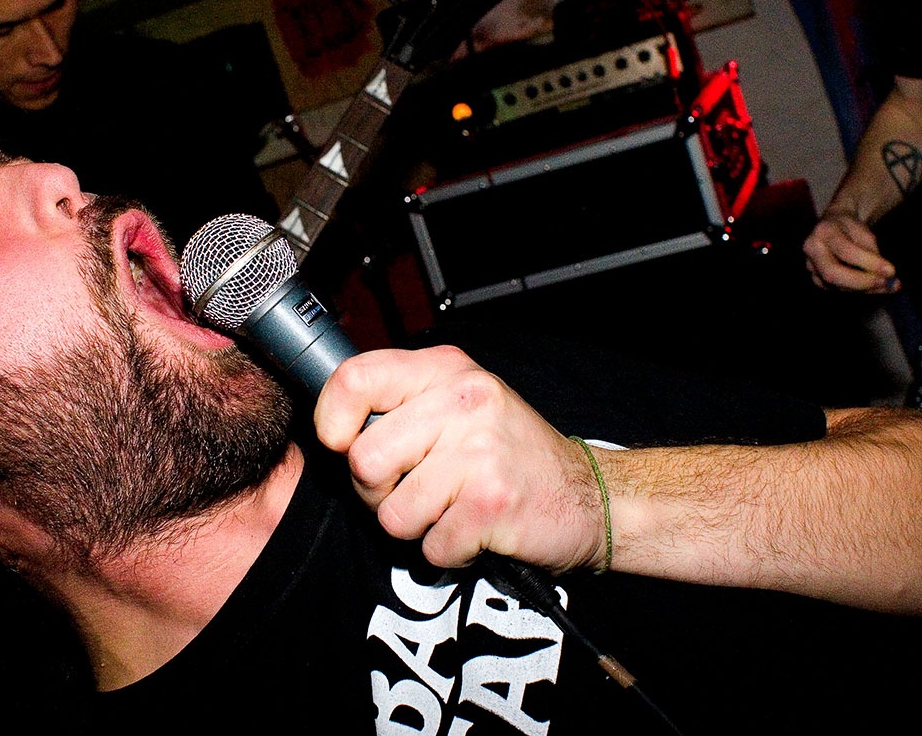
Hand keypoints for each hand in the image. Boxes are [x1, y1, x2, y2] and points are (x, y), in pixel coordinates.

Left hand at [313, 345, 607, 573]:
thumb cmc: (510, 452)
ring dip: (416, 525)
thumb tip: (331, 423)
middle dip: (378, 491)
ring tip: (450, 508)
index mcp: (447, 370)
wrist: (589, 496)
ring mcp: (479, 452)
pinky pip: (430, 546)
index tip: (341, 441)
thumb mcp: (460, 401)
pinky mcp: (491, 503)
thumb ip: (401, 401)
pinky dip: (448, 550)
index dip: (332, 420)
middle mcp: (464, 401)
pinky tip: (475, 529)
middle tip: (414, 489)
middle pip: (363, 460)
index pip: (354, 379)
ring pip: (391, 513)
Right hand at [802, 211, 899, 293]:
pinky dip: (858, 291)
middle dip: (861, 282)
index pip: (845, 251)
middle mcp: (811, 250)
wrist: (831, 225)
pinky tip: (873, 286)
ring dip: (864, 289)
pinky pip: (837, 290)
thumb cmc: (849, 227)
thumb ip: (871, 250)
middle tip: (885, 283)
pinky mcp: (816, 278)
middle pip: (832, 274)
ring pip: (835, 285)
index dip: (868, 263)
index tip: (891, 271)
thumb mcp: (863, 230)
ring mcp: (810, 266)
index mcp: (824, 231)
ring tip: (887, 286)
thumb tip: (886, 274)